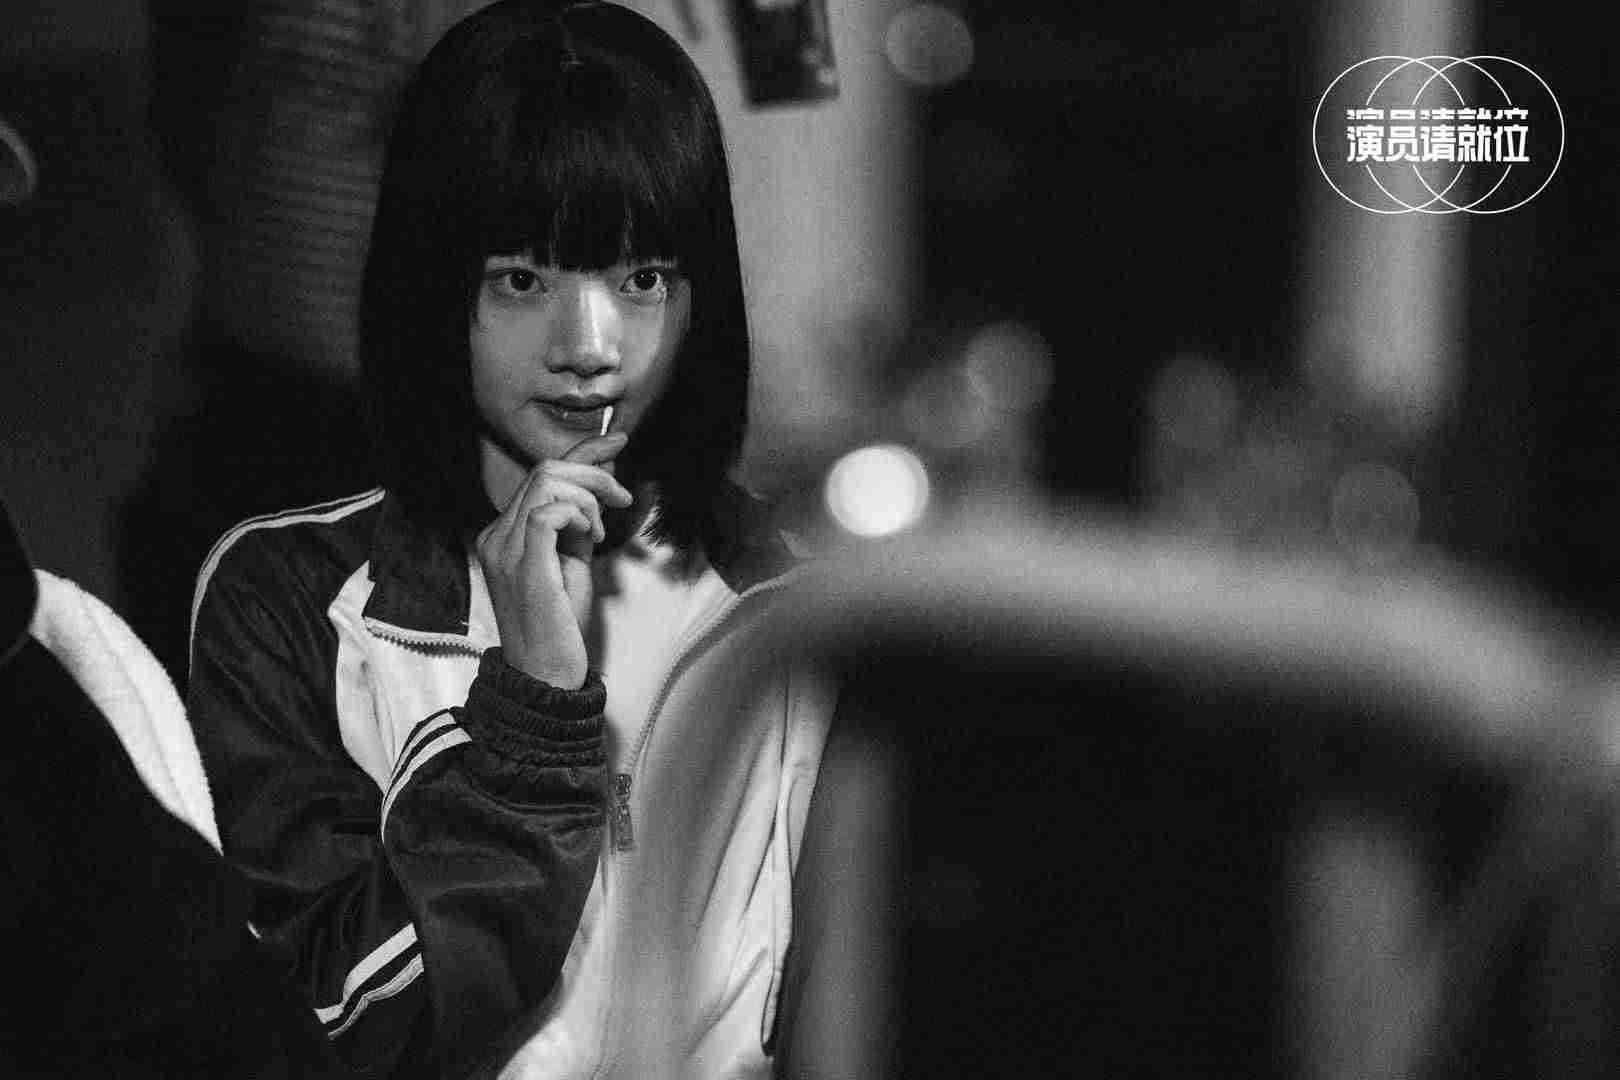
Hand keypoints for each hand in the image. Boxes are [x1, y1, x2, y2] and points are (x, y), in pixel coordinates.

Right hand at [475, 433, 631, 688]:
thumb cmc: (561, 624)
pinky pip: (549, 511)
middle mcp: (496, 535)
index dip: (582, 452)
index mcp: (504, 533)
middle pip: (544, 470)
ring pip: (547, 482)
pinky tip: (589, 540)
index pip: (540, 476)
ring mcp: (504, 548)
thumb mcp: (571, 562)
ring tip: (600, 533)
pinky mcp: (522, 563)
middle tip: (623, 499)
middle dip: (594, 474)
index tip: (616, 440)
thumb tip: (597, 490)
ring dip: (589, 498)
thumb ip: (576, 526)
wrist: (547, 673)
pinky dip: (579, 515)